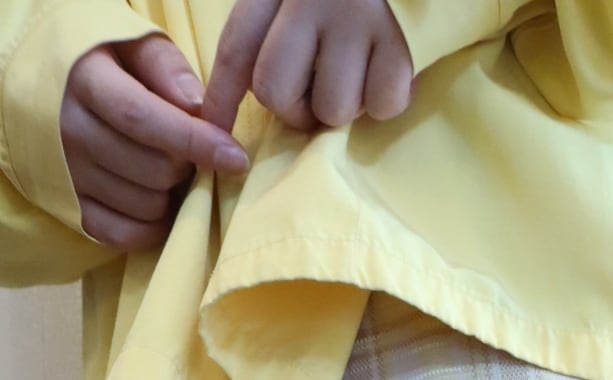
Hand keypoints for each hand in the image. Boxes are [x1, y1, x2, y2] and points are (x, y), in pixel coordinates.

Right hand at [61, 34, 250, 251]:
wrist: (42, 83)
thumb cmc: (102, 60)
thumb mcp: (131, 43)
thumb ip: (165, 67)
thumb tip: (197, 106)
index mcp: (82, 80)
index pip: (142, 118)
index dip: (194, 141)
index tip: (235, 157)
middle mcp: (67, 130)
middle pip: (152, 169)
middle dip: (185, 166)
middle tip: (185, 151)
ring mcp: (65, 174)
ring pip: (144, 205)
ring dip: (170, 195)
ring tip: (164, 169)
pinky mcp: (68, 208)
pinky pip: (121, 234)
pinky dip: (150, 226)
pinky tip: (157, 203)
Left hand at [201, 0, 413, 138]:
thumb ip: (275, 24)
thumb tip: (251, 89)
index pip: (236, 49)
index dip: (221, 97)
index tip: (212, 129)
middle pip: (274, 91)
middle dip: (295, 112)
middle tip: (318, 99)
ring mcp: (356, 18)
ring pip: (332, 109)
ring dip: (348, 106)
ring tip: (362, 74)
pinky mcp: (400, 41)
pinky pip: (382, 105)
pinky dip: (389, 100)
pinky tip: (392, 70)